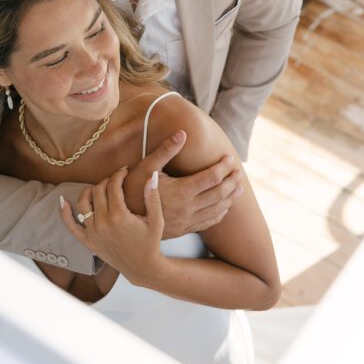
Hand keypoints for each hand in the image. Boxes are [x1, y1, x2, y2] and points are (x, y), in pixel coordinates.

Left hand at [60, 167, 163, 285]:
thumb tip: (153, 175)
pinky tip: (63, 201)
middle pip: (98, 191)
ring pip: (84, 203)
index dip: (118, 174)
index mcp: (120, 216)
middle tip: (116, 180)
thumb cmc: (150, 242)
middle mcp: (103, 223)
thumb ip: (153, 196)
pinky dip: (65, 213)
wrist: (142, 267)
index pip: (113, 186)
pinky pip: (71, 226)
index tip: (124, 170)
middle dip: (107, 181)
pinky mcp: (88, 241)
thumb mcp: (156, 219)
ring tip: (100, 188)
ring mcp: (93, 232)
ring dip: (90, 191)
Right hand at [121, 131, 242, 238]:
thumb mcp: (146, 166)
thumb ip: (166, 150)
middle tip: (239, 171)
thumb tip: (182, 133)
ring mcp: (187, 221)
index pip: (211, 177)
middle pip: (219, 193)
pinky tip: (224, 207)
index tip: (230, 158)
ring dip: (231, 197)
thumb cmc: (132, 189)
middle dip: (232, 181)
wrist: (123, 219)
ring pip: (218, 209)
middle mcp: (187, 208)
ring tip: (239, 187)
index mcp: (181, 191)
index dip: (223, 166)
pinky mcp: (184, 229)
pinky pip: (209, 222)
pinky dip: (221, 213)